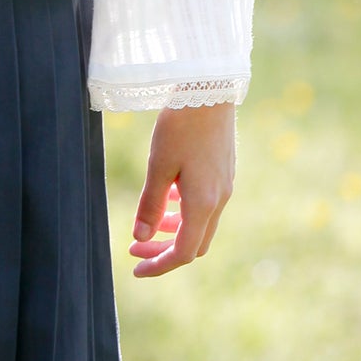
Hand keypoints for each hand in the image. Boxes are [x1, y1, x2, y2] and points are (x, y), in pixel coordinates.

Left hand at [129, 102, 236, 277]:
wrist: (210, 91)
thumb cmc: (180, 126)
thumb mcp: (158, 166)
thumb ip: (150, 205)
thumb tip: (141, 237)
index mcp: (203, 203)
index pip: (183, 252)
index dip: (159, 266)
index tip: (135, 270)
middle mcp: (219, 200)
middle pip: (195, 244)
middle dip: (165, 252)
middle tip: (135, 250)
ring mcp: (225, 187)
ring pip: (201, 225)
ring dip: (174, 232)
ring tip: (147, 226)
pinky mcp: (224, 173)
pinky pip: (205, 206)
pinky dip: (184, 212)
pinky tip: (166, 199)